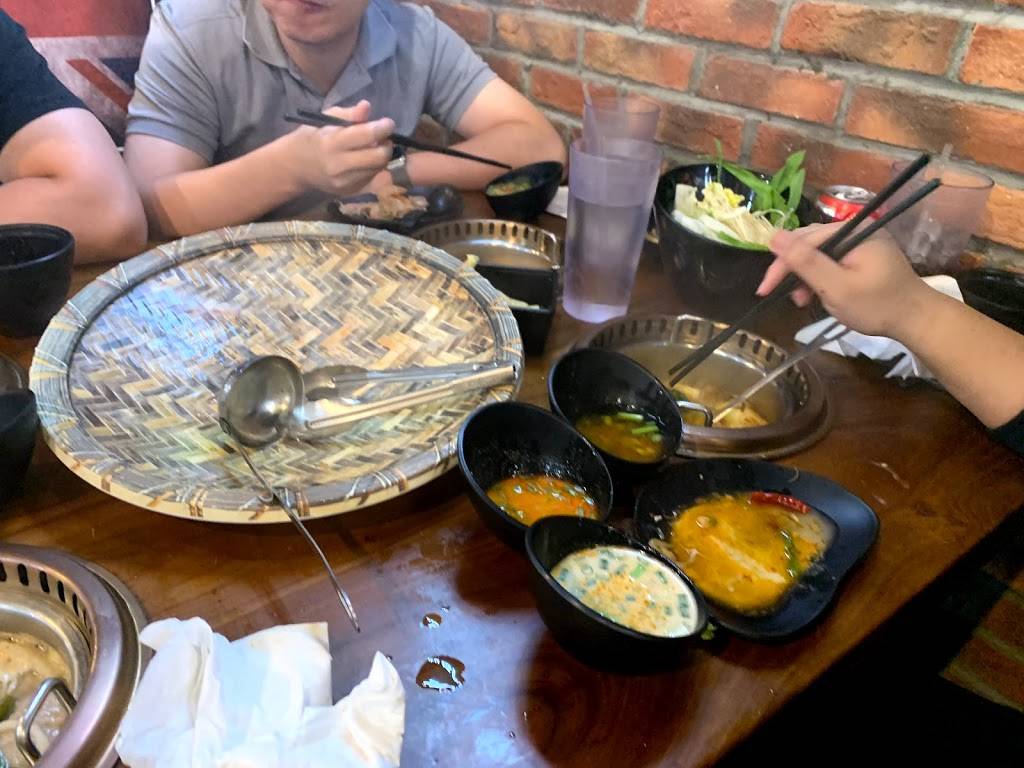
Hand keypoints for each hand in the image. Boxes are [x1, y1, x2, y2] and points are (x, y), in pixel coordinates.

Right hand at [283, 100, 394, 195]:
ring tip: (374, 147)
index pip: (367, 135)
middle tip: (383, 137)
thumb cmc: (312, 137)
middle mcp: (339, 165)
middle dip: (386, 145)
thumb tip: (367, 107)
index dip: (383, 128)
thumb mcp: (326, 119)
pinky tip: (365, 159)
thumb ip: (349, 114)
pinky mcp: (349, 191)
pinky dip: (374, 167)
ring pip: (378, 169)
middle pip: (378, 157)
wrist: (295, 166)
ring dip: (381, 156)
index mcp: (331, 143)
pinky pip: (371, 178)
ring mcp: (344, 182)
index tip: (387, 123)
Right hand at [756, 222, 933, 336]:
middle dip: (793, 270)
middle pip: (811, 244)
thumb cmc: (877, 306)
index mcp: (853, 231)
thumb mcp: (836, 287)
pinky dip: (821, 278)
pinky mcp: (864, 257)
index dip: (781, 263)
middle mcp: (857, 230)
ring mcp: (862, 243)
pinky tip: (818, 295)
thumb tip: (773, 235)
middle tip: (782, 297)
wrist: (917, 320)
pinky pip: (833, 261)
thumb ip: (805, 261)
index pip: (805, 240)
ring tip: (802, 301)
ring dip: (806, 276)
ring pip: (820, 254)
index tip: (764, 290)